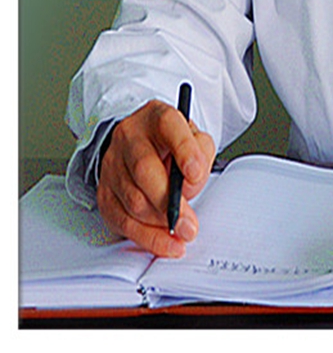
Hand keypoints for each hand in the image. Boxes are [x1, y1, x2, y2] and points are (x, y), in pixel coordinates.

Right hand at [97, 99, 214, 257]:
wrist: (142, 144)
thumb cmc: (172, 143)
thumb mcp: (195, 137)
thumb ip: (201, 153)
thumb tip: (190, 182)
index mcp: (156, 117)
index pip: (169, 125)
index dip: (184, 151)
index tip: (196, 174)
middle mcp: (130, 137)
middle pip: (144, 170)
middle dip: (169, 202)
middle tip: (189, 224)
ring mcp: (112, 164)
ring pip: (133, 200)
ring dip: (160, 223)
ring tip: (182, 232)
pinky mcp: (104, 191)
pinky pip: (122, 220)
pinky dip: (146, 237)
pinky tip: (165, 242)